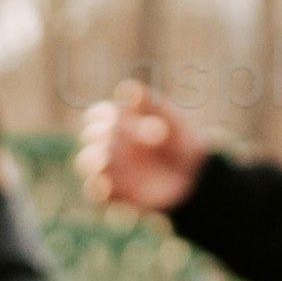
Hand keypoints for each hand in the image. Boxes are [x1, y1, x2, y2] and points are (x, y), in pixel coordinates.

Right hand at [78, 88, 209, 210]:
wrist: (194, 176)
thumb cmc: (179, 141)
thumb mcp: (169, 118)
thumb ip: (148, 102)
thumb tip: (127, 88)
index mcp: (117, 121)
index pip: (98, 114)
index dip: (104, 115)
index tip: (117, 118)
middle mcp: (108, 143)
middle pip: (91, 135)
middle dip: (104, 134)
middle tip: (123, 137)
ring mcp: (108, 168)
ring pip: (87, 161)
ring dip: (93, 158)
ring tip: (105, 157)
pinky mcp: (113, 192)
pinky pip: (93, 190)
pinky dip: (95, 187)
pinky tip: (105, 185)